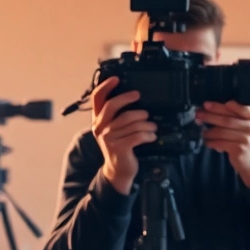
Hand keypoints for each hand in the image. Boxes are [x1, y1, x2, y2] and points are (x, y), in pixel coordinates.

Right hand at [91, 76, 156, 194]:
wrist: (118, 171)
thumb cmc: (119, 147)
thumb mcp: (113, 130)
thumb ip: (116, 116)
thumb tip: (130, 98)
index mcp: (98, 121)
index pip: (97, 99)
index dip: (105, 86)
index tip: (116, 78)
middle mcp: (100, 128)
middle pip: (112, 106)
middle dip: (127, 98)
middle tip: (138, 95)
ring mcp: (109, 138)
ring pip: (132, 122)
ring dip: (146, 123)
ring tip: (152, 126)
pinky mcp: (120, 147)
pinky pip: (138, 135)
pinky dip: (149, 135)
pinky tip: (152, 136)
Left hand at [196, 101, 249, 187]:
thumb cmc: (241, 138)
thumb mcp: (241, 125)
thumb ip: (231, 115)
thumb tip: (207, 109)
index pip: (238, 108)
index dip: (222, 106)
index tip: (206, 104)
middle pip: (226, 119)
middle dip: (209, 116)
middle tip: (198, 115)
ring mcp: (245, 138)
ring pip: (222, 132)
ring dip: (209, 132)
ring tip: (202, 132)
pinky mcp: (239, 149)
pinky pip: (221, 143)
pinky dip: (212, 142)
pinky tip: (208, 142)